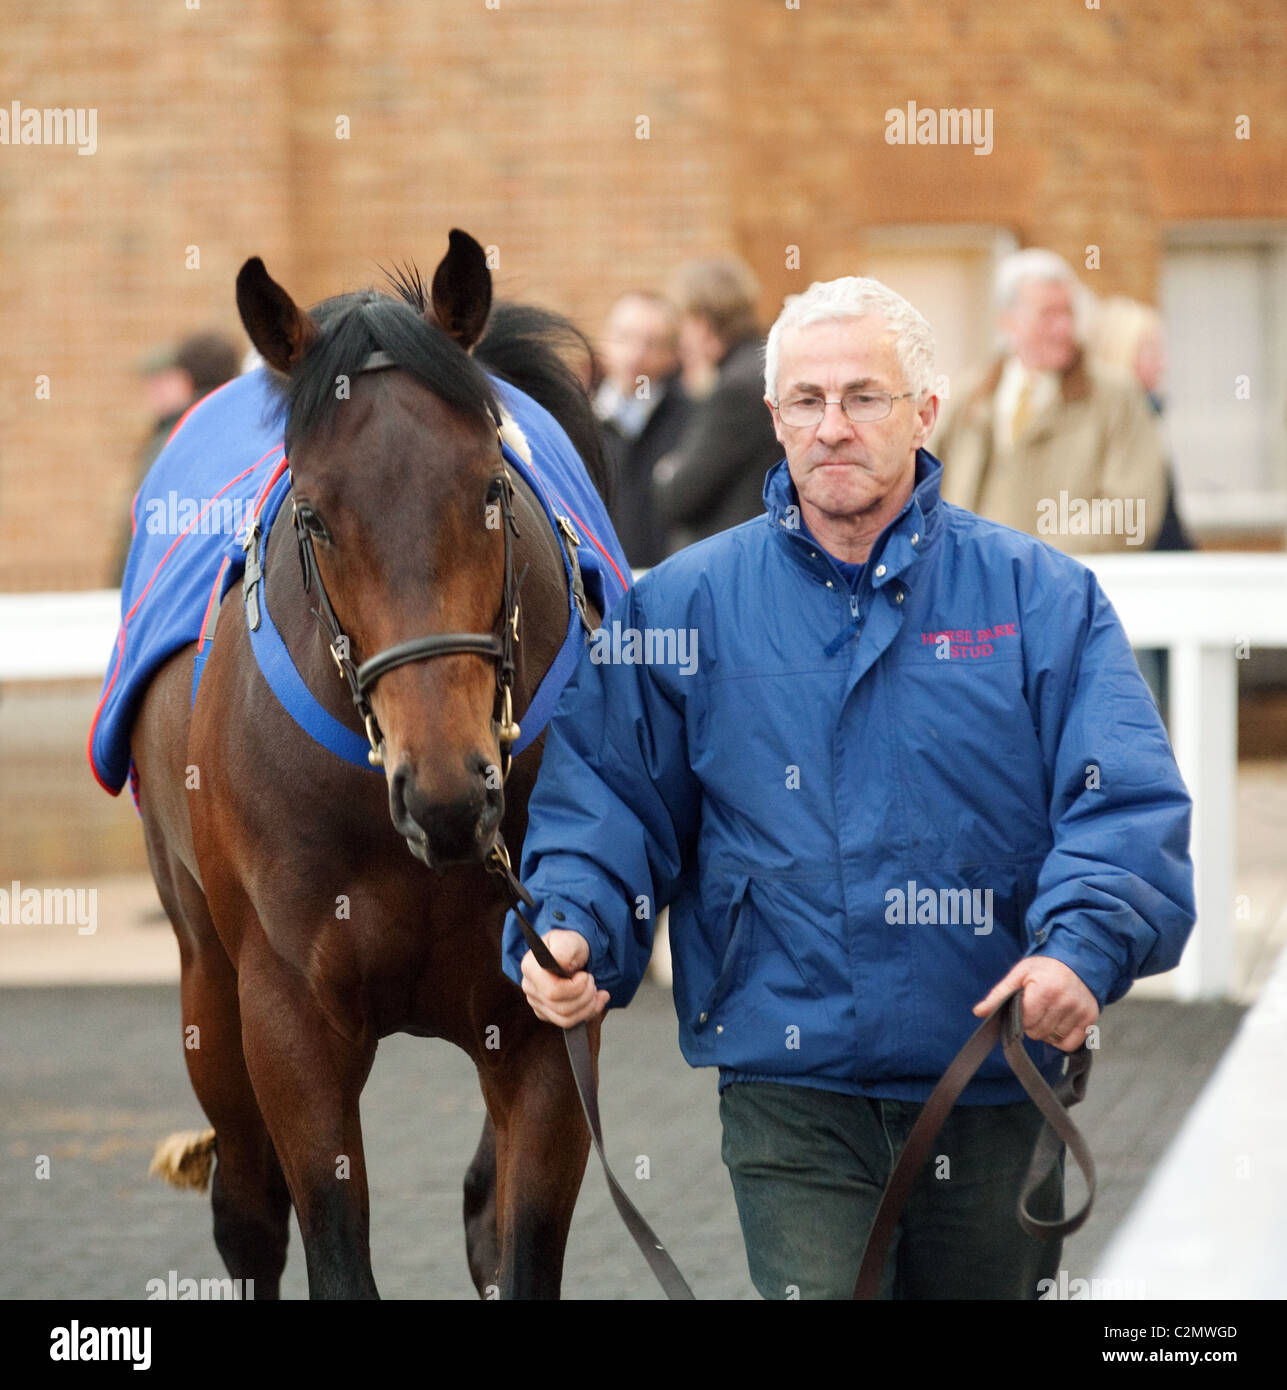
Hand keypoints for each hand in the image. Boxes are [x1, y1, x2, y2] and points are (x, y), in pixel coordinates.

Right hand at [519, 929, 609, 1028]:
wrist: (571, 953)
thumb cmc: (569, 946)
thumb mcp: (569, 940)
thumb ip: (564, 950)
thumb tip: (560, 963)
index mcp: (530, 967)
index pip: (553, 992)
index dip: (575, 988)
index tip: (584, 975)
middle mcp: (530, 988)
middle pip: (562, 1008)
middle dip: (586, 996)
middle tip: (591, 980)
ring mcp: (536, 1003)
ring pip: (566, 1019)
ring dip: (588, 1006)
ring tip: (594, 990)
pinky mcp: (546, 1013)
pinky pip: (568, 1023)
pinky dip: (587, 1013)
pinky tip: (595, 1000)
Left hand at [973, 955, 1097, 1052]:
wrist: (1077, 960)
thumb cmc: (1044, 968)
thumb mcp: (1019, 974)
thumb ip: (999, 994)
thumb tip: (979, 1012)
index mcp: (1045, 989)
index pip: (1026, 1021)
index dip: (1020, 1018)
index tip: (1023, 1008)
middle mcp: (1065, 1002)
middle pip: (1038, 1033)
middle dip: (1032, 1025)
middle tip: (1035, 1011)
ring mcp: (1080, 1011)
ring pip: (1053, 1039)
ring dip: (1046, 1031)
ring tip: (1048, 1014)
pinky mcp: (1090, 1019)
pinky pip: (1071, 1044)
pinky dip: (1061, 1039)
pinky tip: (1058, 1024)